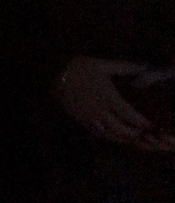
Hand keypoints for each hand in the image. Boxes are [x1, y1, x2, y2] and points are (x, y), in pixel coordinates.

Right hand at [54, 58, 174, 151]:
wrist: (54, 74)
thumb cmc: (79, 68)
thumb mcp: (102, 64)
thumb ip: (124, 67)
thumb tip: (144, 65)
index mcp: (107, 97)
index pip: (129, 115)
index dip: (141, 122)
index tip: (150, 124)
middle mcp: (100, 111)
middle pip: (121, 130)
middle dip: (133, 133)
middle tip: (141, 132)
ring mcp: (90, 118)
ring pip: (110, 135)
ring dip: (122, 138)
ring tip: (129, 136)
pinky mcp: (82, 121)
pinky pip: (98, 134)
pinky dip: (109, 137)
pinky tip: (112, 134)